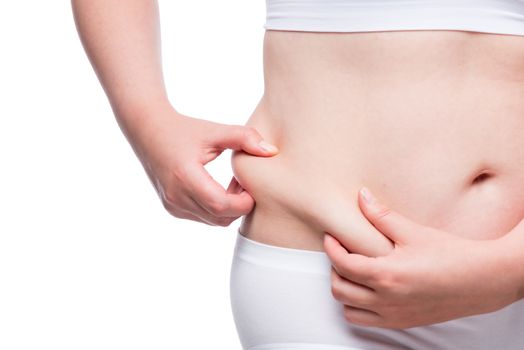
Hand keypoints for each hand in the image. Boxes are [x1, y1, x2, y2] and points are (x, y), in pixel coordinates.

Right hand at [121, 104, 278, 225]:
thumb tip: (271, 152)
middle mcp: (176, 196)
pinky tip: (219, 188)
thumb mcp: (215, 131)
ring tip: (233, 184)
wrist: (148, 130)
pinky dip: (216, 208)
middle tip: (245, 183)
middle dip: (239, 205)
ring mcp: (172, 204)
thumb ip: (244, 138)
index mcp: (186, 177)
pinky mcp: (172, 207)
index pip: (222, 206)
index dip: (244, 202)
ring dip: (228, 208)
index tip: (252, 186)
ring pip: (213, 221)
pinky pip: (203, 217)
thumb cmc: (183, 129)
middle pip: (220, 217)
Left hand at [323, 187, 523, 328]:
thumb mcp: (413, 231)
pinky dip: (359, 308)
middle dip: (334, 269)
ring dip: (345, 291)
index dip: (331, 248)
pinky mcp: (403, 322)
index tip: (331, 238)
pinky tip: (368, 291)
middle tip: (341, 252)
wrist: (483, 280)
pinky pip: (367, 322)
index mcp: (387, 275)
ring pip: (349, 310)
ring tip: (353, 273)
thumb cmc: (452, 256)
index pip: (343, 264)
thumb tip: (362, 197)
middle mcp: (387, 300)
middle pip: (340, 289)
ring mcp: (394, 315)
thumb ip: (381, 216)